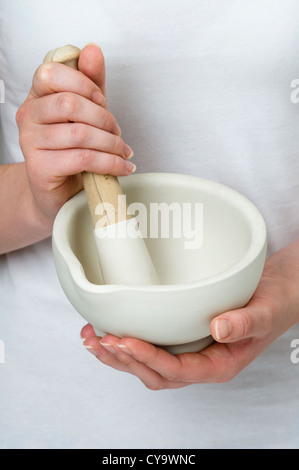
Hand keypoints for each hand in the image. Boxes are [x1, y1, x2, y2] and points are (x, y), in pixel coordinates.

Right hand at [16, 44, 134, 224]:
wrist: (58, 192)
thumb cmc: (72, 151)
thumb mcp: (86, 113)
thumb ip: (91, 83)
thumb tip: (93, 50)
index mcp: (37, 97)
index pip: (51, 73)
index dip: (83, 83)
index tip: (102, 100)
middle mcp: (28, 116)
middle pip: (69, 103)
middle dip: (104, 118)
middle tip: (117, 133)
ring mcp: (30, 143)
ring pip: (79, 133)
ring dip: (111, 144)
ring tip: (122, 152)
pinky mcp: (40, 167)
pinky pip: (82, 158)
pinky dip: (110, 163)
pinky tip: (122, 167)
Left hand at [81, 240, 298, 388]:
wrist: (274, 294)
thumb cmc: (272, 304)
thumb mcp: (265, 312)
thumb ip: (246, 323)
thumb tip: (219, 328)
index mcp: (219, 365)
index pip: (177, 370)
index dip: (148, 358)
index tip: (124, 341)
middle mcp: (200, 364)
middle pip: (155, 374)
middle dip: (124, 360)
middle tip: (100, 340)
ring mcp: (189, 353)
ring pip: (147, 366)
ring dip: (118, 355)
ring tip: (92, 339)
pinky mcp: (181, 339)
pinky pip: (151, 349)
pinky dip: (126, 343)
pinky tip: (108, 331)